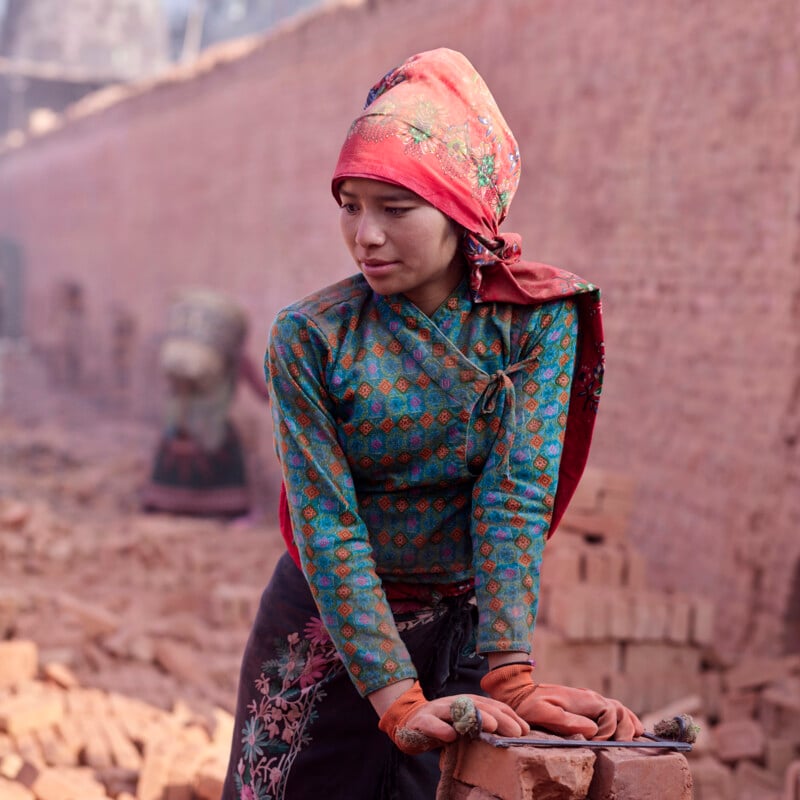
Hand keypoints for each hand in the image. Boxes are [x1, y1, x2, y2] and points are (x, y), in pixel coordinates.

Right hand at [377, 680, 529, 754]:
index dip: (509, 715)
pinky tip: (451, 736)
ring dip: (474, 717)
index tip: (525, 729)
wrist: (408, 721)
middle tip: (516, 732)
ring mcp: (437, 710)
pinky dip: (441, 729)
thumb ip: (482, 726)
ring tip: (491, 727)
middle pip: (479, 706)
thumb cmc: (443, 724)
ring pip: (457, 710)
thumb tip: (513, 733)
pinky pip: (432, 724)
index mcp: (467, 702)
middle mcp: (454, 702)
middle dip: (499, 718)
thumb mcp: (465, 724)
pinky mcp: (421, 721)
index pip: (491, 705)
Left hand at [480, 664, 643, 740]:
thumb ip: (567, 720)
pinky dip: (625, 719)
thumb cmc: (530, 705)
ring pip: (619, 710)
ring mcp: (590, 701)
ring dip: (628, 724)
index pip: (610, 713)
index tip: (596, 741)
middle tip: (620, 744)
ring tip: (633, 738)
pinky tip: (632, 729)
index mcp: (583, 699)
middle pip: (620, 711)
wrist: (521, 694)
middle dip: (625, 728)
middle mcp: (590, 698)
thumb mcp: (543, 712)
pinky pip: (612, 710)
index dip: (609, 729)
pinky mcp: (587, 706)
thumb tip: (593, 729)